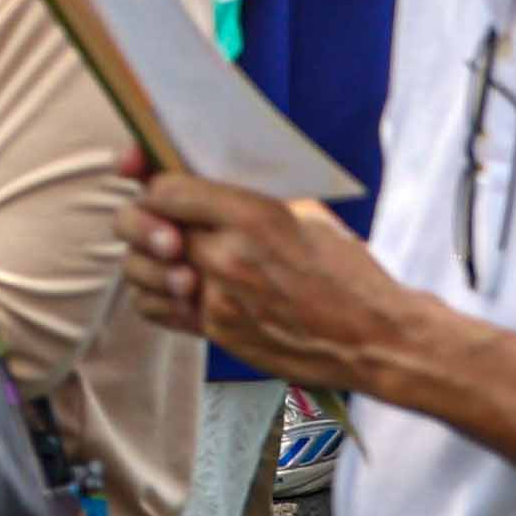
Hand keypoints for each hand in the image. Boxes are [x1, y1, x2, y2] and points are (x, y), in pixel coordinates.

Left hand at [126, 165, 429, 387]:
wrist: (376, 339)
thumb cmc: (349, 273)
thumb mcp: (307, 215)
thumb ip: (250, 197)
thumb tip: (202, 175)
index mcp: (254, 217)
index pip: (167, 189)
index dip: (152, 181)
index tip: (153, 180)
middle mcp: (229, 257)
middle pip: (144, 225)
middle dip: (141, 216)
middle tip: (154, 217)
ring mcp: (218, 298)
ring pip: (139, 268)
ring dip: (144, 257)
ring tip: (165, 252)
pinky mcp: (216, 331)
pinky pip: (155, 307)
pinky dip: (154, 293)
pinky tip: (172, 284)